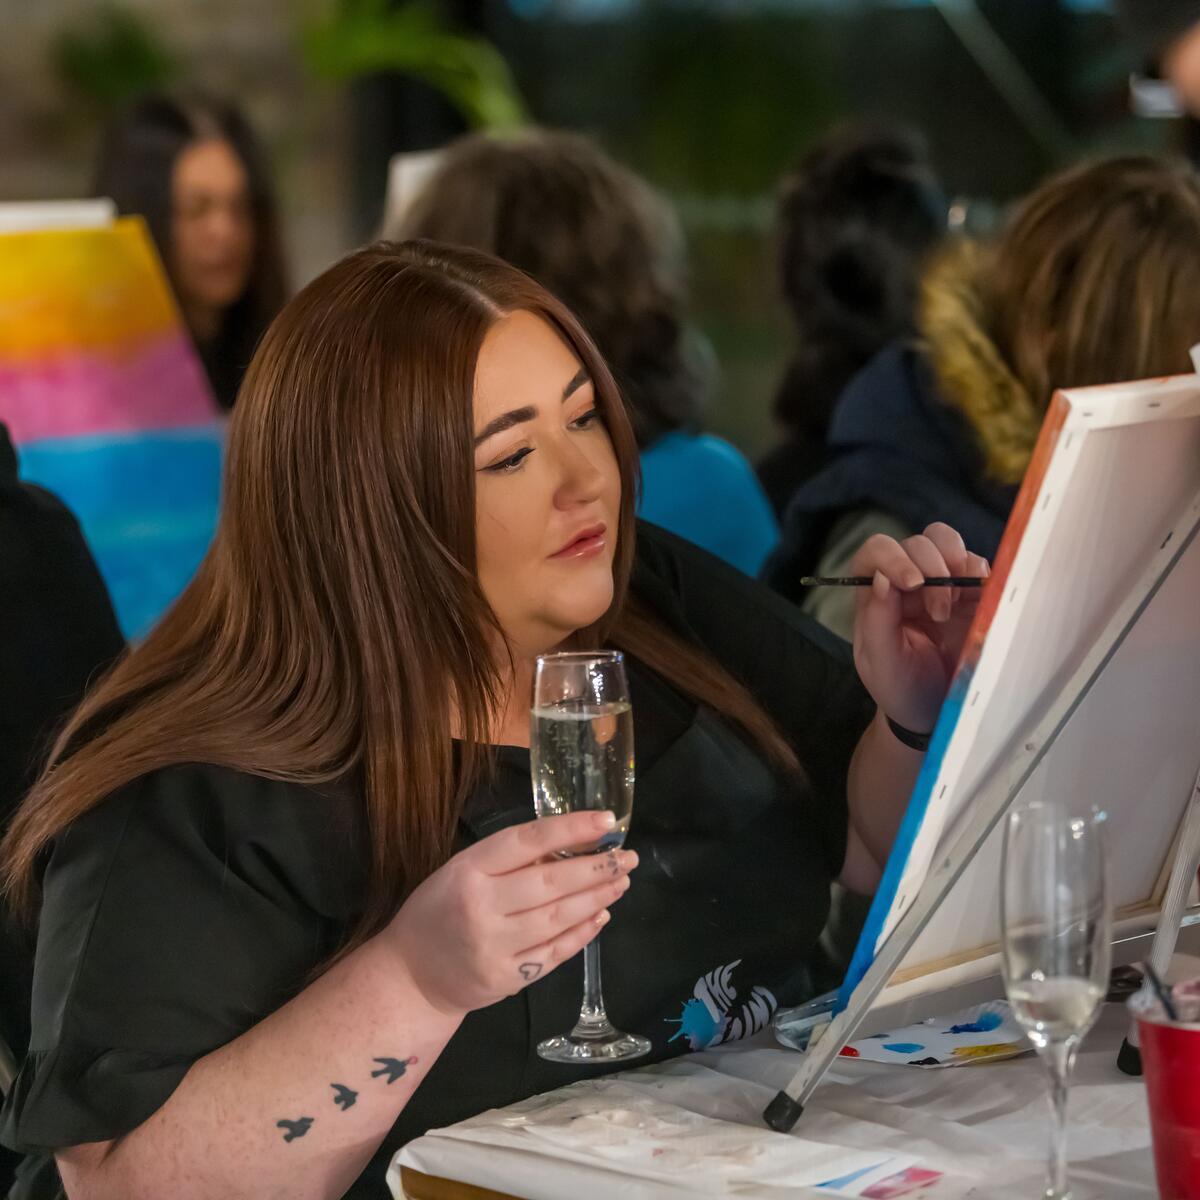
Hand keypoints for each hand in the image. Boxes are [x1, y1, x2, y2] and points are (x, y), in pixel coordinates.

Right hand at [387, 810, 636, 1016]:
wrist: (410, 976)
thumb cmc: (438, 911)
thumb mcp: (460, 871)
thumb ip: (507, 860)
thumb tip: (569, 844)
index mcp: (468, 870)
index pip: (527, 841)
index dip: (570, 828)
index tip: (606, 821)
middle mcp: (483, 907)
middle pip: (551, 882)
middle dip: (596, 867)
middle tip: (628, 856)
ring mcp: (496, 946)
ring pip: (559, 917)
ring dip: (597, 898)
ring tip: (621, 881)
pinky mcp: (508, 979)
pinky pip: (555, 952)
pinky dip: (583, 933)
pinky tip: (602, 915)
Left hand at [851, 522, 989, 733]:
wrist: (936, 713)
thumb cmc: (901, 688)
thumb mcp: (882, 664)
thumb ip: (877, 622)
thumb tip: (882, 577)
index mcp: (876, 596)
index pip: (876, 552)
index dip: (893, 556)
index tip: (913, 582)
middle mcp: (907, 582)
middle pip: (917, 543)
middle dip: (932, 568)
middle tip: (940, 612)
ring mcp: (941, 585)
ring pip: (946, 542)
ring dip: (956, 564)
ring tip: (958, 603)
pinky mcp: (971, 594)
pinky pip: (977, 565)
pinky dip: (980, 574)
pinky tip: (979, 599)